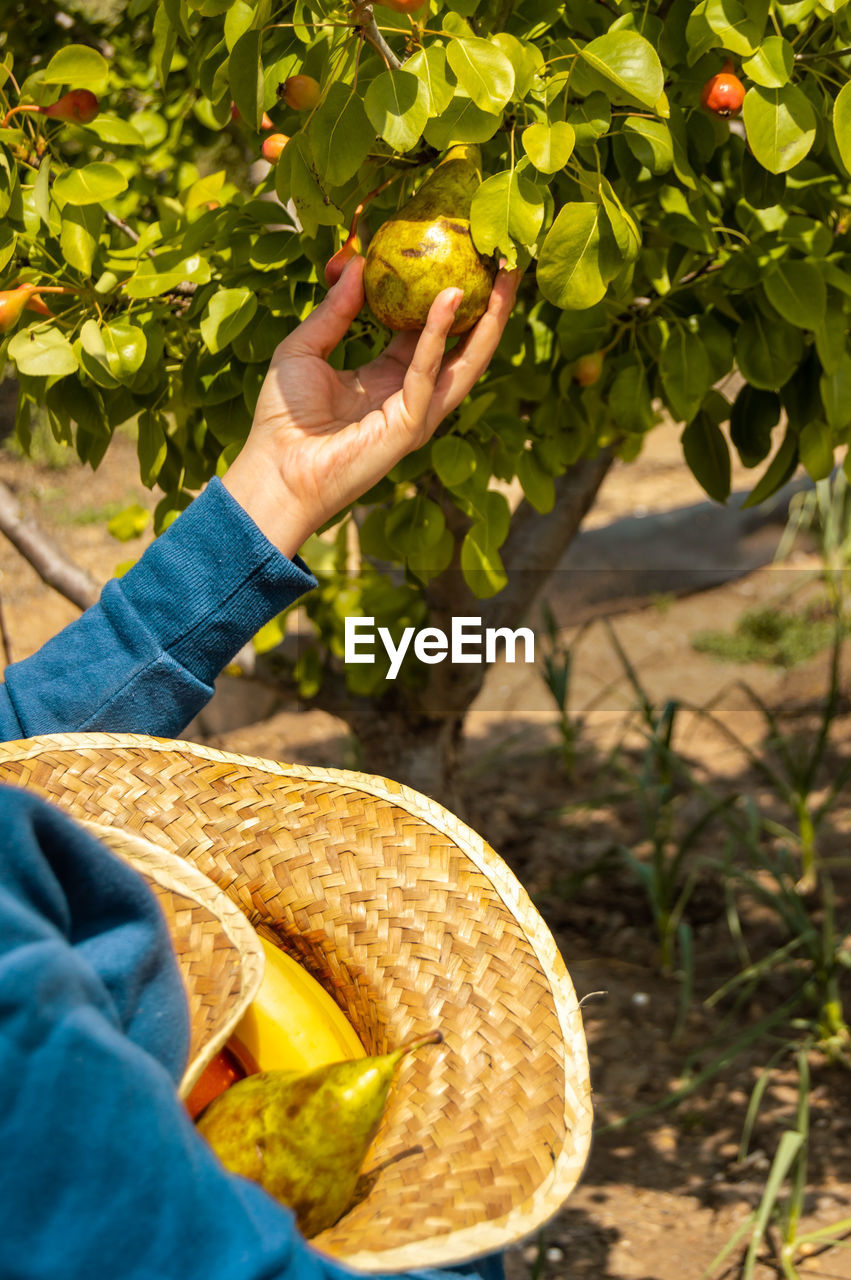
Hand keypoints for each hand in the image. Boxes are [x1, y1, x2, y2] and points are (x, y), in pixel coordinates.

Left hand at [221, 254, 520, 557]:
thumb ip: (334, 310)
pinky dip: (438, 336)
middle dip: (489, 305)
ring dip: (488, 319)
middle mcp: (411, 396)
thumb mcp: (304, 348)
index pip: (430, 332)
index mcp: (388, 378)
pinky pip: (428, 374)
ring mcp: (417, 414)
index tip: (462, 257)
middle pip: (463, 346)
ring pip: (466, 362)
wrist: (273, 470)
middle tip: (506, 260)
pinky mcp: (410, 427)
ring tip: (504, 276)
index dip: (447, 296)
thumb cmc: (283, 419)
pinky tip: (447, 299)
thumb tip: (358, 262)